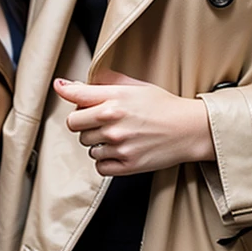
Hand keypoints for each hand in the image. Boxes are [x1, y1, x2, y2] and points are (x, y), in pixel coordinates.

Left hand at [54, 70, 214, 175]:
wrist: (189, 129)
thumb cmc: (162, 105)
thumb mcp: (134, 87)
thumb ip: (102, 84)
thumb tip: (68, 85)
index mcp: (114, 100)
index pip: (75, 99)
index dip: (67, 95)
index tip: (62, 89)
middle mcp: (113, 123)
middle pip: (74, 126)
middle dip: (84, 123)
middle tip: (101, 120)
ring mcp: (119, 146)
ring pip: (88, 147)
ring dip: (97, 143)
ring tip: (117, 136)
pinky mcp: (127, 165)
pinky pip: (99, 166)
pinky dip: (105, 160)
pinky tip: (119, 151)